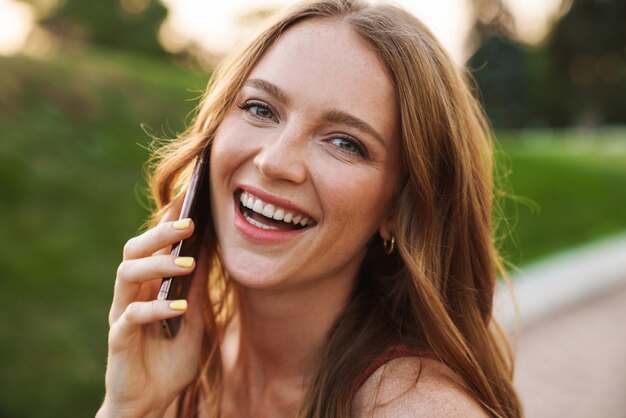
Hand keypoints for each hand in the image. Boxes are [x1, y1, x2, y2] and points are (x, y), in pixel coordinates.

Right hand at [97, 203, 207, 417]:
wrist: (153, 402)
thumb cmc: (171, 360)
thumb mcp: (194, 320)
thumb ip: (195, 288)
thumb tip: (209, 249)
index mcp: (148, 287)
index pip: (152, 246)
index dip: (166, 222)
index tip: (188, 199)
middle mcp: (132, 295)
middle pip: (134, 250)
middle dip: (160, 233)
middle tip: (190, 223)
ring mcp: (122, 315)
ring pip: (126, 274)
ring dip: (157, 264)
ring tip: (187, 263)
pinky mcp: (119, 339)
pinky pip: (132, 316)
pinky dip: (157, 308)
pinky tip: (181, 308)